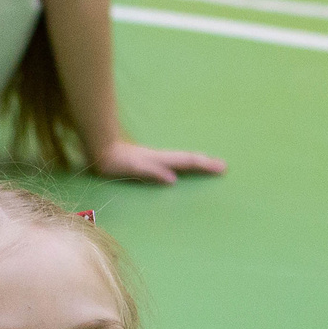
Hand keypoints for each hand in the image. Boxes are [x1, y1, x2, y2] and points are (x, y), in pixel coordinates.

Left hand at [95, 139, 225, 183]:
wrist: (102, 150)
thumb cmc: (116, 162)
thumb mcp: (134, 169)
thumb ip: (152, 173)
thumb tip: (173, 178)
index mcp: (161, 159)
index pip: (188, 161)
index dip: (205, 165)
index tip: (223, 168)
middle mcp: (162, 158)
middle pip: (189, 159)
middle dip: (207, 163)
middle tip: (224, 166)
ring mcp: (157, 159)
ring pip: (183, 159)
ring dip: (198, 162)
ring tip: (211, 165)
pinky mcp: (150, 161)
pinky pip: (174, 163)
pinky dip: (184, 164)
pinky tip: (183, 169)